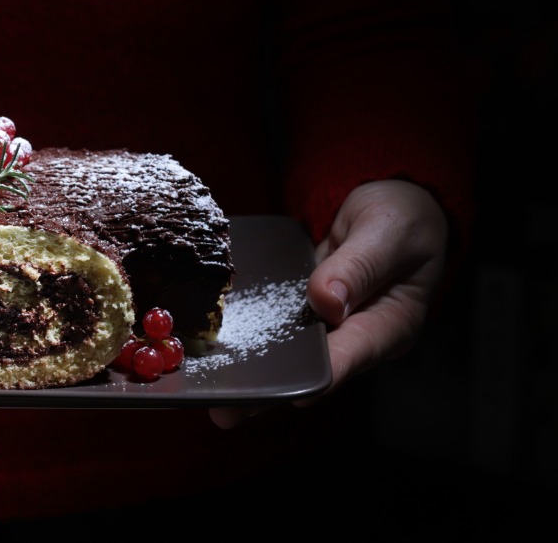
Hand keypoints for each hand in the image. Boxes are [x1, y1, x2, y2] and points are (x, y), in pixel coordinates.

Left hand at [209, 179, 448, 428]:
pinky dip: (250, 337)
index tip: (289, 394)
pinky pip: (277, 327)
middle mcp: (358, 334)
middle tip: (226, 411)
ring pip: (288, 354)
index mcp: (391, 324)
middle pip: (312, 368)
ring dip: (253, 371)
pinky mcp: (306, 312)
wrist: (389, 202)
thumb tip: (326, 301)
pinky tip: (215, 349)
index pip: (353, 354)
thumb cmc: (401, 217)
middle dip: (270, 389)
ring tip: (211, 390)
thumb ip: (359, 265)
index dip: (320, 375)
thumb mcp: (387, 233)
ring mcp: (329, 325)